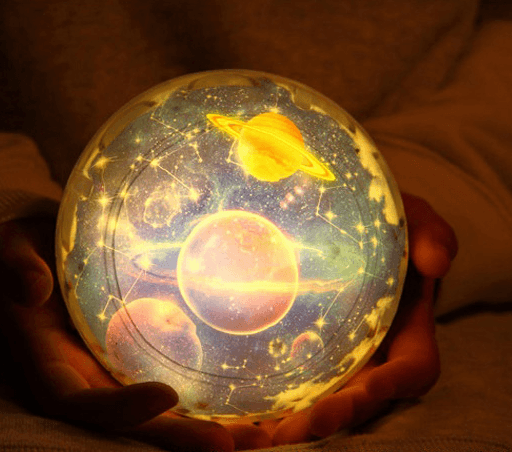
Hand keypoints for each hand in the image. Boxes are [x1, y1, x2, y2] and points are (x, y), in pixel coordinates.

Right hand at [0, 218, 258, 451]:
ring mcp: (113, 366)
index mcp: (50, 358)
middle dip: (174, 437)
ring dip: (201, 425)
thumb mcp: (14, 245)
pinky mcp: (136, 351)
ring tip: (255, 434)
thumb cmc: (30, 245)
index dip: (118, 408)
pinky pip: (172, 376)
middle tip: (227, 443)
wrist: (50, 247)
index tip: (165, 396)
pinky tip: (248, 397)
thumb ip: (17, 265)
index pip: (77, 400)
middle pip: (128, 421)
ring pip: (156, 410)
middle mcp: (85, 374)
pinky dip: (207, 394)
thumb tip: (32, 289)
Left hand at [255, 193, 457, 444]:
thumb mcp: (411, 219)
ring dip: (287, 421)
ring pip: (317, 399)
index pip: (408, 372)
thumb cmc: (385, 226)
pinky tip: (231, 408)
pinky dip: (265, 398)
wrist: (346, 222)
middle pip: (356, 400)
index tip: (356, 397)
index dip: (386, 389)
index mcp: (406, 331)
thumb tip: (435, 260)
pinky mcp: (304, 348)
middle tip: (284, 433)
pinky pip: (288, 379)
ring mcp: (337, 355)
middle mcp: (371, 353)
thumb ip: (429, 234)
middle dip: (326, 419)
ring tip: (249, 434)